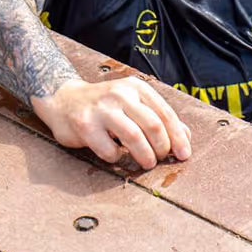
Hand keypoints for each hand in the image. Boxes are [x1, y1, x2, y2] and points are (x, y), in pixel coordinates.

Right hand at [30, 77, 192, 169]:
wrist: (64, 99)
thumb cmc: (106, 105)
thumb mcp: (134, 103)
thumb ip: (159, 117)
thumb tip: (186, 137)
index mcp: (136, 88)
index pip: (165, 114)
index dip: (178, 137)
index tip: (184, 155)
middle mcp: (121, 94)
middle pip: (154, 125)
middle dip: (163, 148)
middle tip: (161, 159)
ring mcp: (102, 109)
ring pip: (134, 137)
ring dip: (145, 156)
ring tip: (147, 163)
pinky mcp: (85, 125)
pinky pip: (110, 150)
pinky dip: (118, 158)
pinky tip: (117, 155)